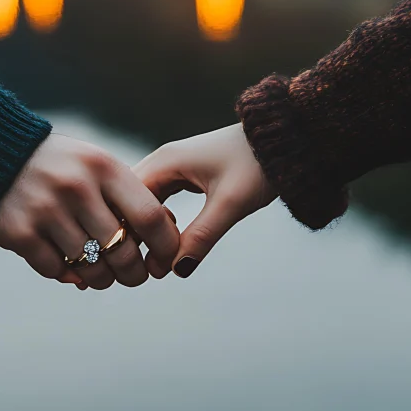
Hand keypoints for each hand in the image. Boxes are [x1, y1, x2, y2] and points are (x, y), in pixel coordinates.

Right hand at [0, 133, 179, 289]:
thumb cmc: (56, 163)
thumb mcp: (94, 163)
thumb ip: (126, 193)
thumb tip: (167, 231)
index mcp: (103, 167)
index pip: (151, 216)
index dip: (165, 245)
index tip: (164, 258)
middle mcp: (77, 187)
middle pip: (123, 252)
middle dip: (133, 273)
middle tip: (132, 276)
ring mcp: (46, 211)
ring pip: (92, 269)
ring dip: (101, 279)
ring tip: (101, 275)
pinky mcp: (19, 233)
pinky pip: (57, 270)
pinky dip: (66, 274)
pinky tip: (67, 263)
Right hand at [133, 124, 276, 277]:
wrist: (285, 140)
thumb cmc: (258, 165)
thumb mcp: (230, 204)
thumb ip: (202, 235)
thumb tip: (177, 269)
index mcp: (166, 160)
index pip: (127, 198)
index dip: (125, 230)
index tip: (130, 262)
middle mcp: (163, 160)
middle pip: (130, 201)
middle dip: (131, 233)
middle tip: (133, 268)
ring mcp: (173, 166)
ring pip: (145, 203)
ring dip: (145, 229)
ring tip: (145, 261)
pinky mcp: (185, 174)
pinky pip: (160, 201)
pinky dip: (158, 222)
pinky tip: (161, 243)